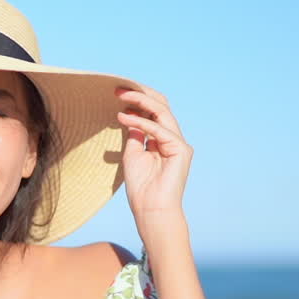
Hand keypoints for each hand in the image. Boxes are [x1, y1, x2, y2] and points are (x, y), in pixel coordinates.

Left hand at [116, 86, 192, 220]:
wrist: (152, 209)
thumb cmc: (141, 188)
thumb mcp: (133, 154)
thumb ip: (135, 135)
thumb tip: (130, 116)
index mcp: (163, 140)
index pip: (153, 111)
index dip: (137, 100)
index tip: (117, 94)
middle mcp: (173, 138)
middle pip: (161, 106)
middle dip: (140, 94)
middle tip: (118, 89)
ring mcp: (179, 143)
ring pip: (162, 111)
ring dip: (140, 101)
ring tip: (120, 97)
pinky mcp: (180, 149)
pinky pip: (158, 129)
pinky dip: (140, 121)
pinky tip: (124, 118)